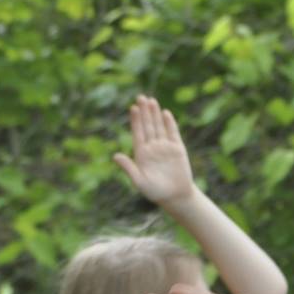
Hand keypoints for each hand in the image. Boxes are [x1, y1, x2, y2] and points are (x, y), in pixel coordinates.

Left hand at [113, 96, 198, 211]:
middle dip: (144, 112)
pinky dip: (169, 123)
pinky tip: (165, 113)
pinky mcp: (177, 149)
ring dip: (155, 114)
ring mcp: (165, 147)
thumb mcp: (139, 182)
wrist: (176, 197)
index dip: (135, 120)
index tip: (133, 108)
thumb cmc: (156, 192)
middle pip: (147, 126)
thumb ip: (128, 168)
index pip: (137, 133)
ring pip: (159, 127)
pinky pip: (172, 133)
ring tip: (151, 100)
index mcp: (141, 153)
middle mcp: (152, 147)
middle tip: (141, 97)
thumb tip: (115, 156)